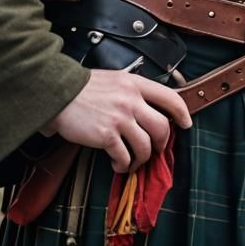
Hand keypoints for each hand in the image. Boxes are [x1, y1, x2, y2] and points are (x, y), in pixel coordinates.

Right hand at [42, 70, 192, 173]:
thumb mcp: (113, 79)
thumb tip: (145, 111)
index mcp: (134, 83)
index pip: (169, 97)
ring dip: (141, 160)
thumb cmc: (82, 88)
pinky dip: (123, 166)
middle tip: (155, 151)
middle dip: (162, 145)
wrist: (58, 93)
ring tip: (131, 163)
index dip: (182, 113)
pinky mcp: (107, 135)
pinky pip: (125, 157)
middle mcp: (131, 99)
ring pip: (146, 147)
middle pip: (162, 128)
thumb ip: (131, 91)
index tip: (186, 124)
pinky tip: (116, 164)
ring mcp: (120, 118)